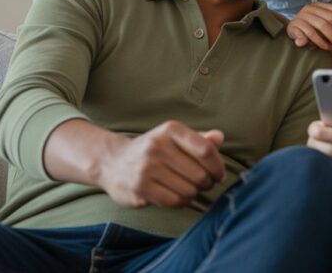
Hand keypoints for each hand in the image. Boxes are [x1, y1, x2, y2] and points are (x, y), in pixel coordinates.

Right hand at [96, 120, 224, 208]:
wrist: (112, 161)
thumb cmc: (154, 150)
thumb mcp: (175, 138)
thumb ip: (200, 139)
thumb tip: (219, 137)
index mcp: (170, 130)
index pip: (205, 150)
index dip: (218, 166)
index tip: (219, 175)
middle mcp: (157, 146)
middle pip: (200, 174)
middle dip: (207, 183)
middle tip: (204, 184)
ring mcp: (146, 168)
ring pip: (188, 190)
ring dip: (194, 194)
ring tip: (190, 189)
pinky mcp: (139, 188)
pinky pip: (174, 202)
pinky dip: (182, 202)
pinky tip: (179, 197)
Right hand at [286, 3, 331, 50]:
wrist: (293, 26)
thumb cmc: (311, 24)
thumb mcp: (323, 19)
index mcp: (317, 5)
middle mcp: (308, 9)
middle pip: (325, 23)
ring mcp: (300, 18)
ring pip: (314, 31)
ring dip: (322, 42)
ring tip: (329, 47)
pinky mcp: (293, 27)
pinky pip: (303, 36)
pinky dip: (308, 42)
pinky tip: (314, 47)